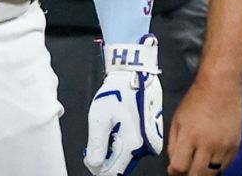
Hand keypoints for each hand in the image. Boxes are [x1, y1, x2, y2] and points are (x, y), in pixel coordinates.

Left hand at [85, 35, 162, 175]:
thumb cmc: (117, 92)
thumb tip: (94, 164)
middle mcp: (144, 147)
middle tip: (95, 143)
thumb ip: (96, 144)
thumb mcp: (99, 118)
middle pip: (121, 166)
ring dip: (115, 150)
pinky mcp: (152, 135)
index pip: (113, 172)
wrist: (135, 75)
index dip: (98, 168)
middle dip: (106, 159)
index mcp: (131, 144)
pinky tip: (117, 128)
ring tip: (108, 131)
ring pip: (128, 156)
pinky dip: (124, 142)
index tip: (90, 159)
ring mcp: (150, 141)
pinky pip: (135, 147)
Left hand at [167, 74, 241, 174]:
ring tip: (197, 162)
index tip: (174, 170)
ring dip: (203, 171)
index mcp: (190, 136)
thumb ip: (173, 144)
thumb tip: (173, 165)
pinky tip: (210, 156)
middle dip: (188, 175)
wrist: (221, 88)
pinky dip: (216, 165)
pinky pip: (225, 166)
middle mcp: (208, 143)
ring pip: (212, 173)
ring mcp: (223, 146)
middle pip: (197, 174)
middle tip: (185, 169)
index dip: (175, 171)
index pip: (180, 166)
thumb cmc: (197, 100)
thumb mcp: (177, 120)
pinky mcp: (235, 146)